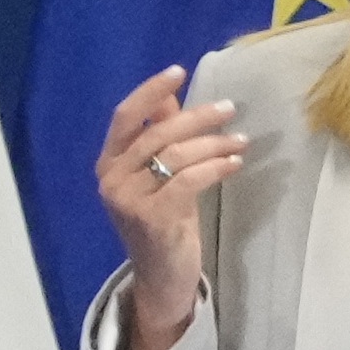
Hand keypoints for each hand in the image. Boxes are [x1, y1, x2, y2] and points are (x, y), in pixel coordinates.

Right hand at [97, 66, 243, 349]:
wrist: (160, 277)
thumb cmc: (163, 222)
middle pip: (157, 134)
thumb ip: (159, 138)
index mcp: (109, 164)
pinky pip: (189, 181)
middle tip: (229, 109)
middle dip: (197, 117)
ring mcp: (129, 201)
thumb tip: (171, 98)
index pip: (125, 117)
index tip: (179, 71)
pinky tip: (235, 164)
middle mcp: (112, 180)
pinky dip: (216, 168)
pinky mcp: (152, 218)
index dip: (151, 92)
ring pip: (176, 156)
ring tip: (241, 141)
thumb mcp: (159, 176)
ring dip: (214, 143)